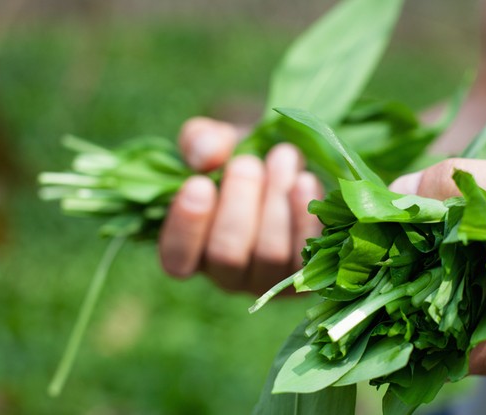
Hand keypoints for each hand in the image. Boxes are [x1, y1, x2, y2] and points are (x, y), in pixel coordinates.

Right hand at [159, 117, 322, 293]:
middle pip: (228, 255)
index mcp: (192, 251)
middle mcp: (228, 275)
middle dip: (238, 204)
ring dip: (276, 204)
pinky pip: (308, 253)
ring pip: (271, 255)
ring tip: (282, 158)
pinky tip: (305, 181)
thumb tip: (208, 154)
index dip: (187, 226)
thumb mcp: (212, 141)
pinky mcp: (308, 271)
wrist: (287, 164)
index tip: (199, 183)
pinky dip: (306, 217)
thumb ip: (199, 142)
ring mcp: (270, 279)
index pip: (177, 260)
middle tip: (247, 162)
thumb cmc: (237, 155)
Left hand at [391, 159, 485, 378]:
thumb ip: (460, 186)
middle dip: (403, 286)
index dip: (384, 293)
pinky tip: (451, 258)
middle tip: (385, 243)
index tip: (364, 259)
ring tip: (413, 244)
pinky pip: (477, 324)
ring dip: (430, 287)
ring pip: (452, 329)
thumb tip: (397, 191)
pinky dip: (458, 293)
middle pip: (430, 333)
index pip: (419, 332)